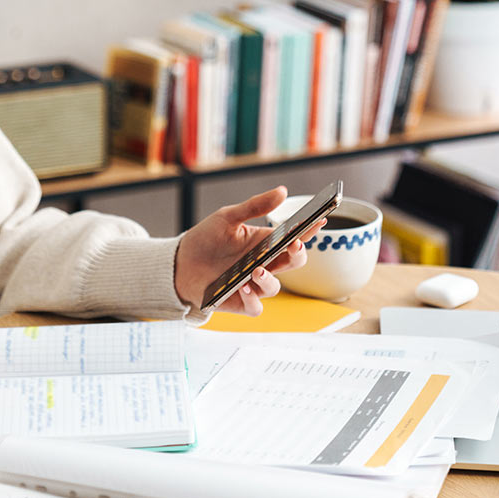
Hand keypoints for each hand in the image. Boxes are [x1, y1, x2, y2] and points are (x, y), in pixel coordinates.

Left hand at [173, 186, 323, 315]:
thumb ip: (255, 206)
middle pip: (293, 263)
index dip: (309, 230)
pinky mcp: (239, 302)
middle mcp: (263, 264)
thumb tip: (282, 190)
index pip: (294, 236)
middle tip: (294, 245)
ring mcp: (252, 285)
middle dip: (298, 254)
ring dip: (269, 279)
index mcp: (264, 243)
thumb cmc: (205, 240)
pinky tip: (242, 287)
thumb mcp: (227, 218)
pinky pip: (255, 307)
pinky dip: (252, 299)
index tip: (319, 220)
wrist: (178, 264)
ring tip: (256, 270)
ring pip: (274, 287)